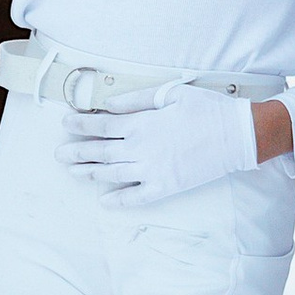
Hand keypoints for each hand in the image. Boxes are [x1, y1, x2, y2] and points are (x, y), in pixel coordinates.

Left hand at [60, 85, 258, 201]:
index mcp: (142, 124)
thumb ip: (137, 99)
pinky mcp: (165, 187)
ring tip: (73, 172)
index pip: (101, 125)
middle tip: (58, 155)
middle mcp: (141, 150)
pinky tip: (104, 201)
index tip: (65, 124)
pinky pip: (136, 197)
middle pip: (100, 153)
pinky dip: (119, 200)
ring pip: (112, 175)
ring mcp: (152, 171)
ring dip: (90, 174)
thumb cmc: (207, 110)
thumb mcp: (171, 94)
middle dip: (76, 153)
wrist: (236, 136)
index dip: (81, 125)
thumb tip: (109, 104)